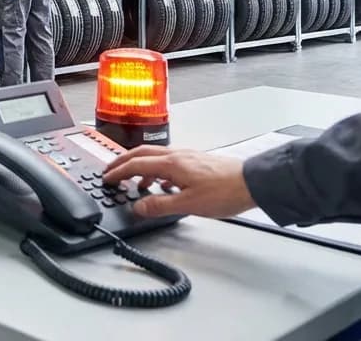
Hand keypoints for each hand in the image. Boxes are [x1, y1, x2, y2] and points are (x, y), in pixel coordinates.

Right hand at [103, 145, 254, 218]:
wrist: (253, 183)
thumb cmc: (225, 191)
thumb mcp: (189, 204)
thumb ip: (160, 205)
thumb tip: (139, 206)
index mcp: (171, 163)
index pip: (135, 164)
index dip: (118, 172)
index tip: (106, 178)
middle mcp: (177, 156)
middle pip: (142, 154)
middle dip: (123, 162)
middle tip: (111, 171)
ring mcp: (188, 157)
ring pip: (156, 157)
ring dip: (141, 167)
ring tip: (137, 183)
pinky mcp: (197, 162)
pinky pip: (169, 162)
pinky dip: (158, 171)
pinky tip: (165, 185)